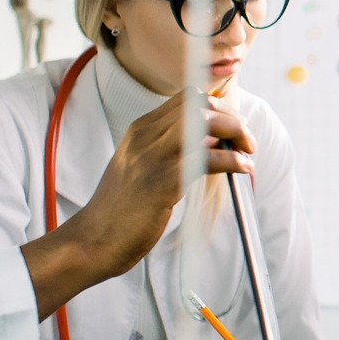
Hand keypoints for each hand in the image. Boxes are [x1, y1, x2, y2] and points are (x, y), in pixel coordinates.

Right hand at [23, 92, 254, 318]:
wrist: (90, 241)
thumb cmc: (119, 210)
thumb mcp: (140, 167)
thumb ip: (169, 150)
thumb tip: (212, 142)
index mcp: (140, 130)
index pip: (187, 98)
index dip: (217, 107)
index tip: (232, 128)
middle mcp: (145, 136)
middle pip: (199, 103)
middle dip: (231, 117)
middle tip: (246, 141)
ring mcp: (152, 157)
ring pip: (205, 122)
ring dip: (236, 133)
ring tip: (248, 152)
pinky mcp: (162, 182)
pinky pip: (207, 158)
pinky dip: (232, 160)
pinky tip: (242, 168)